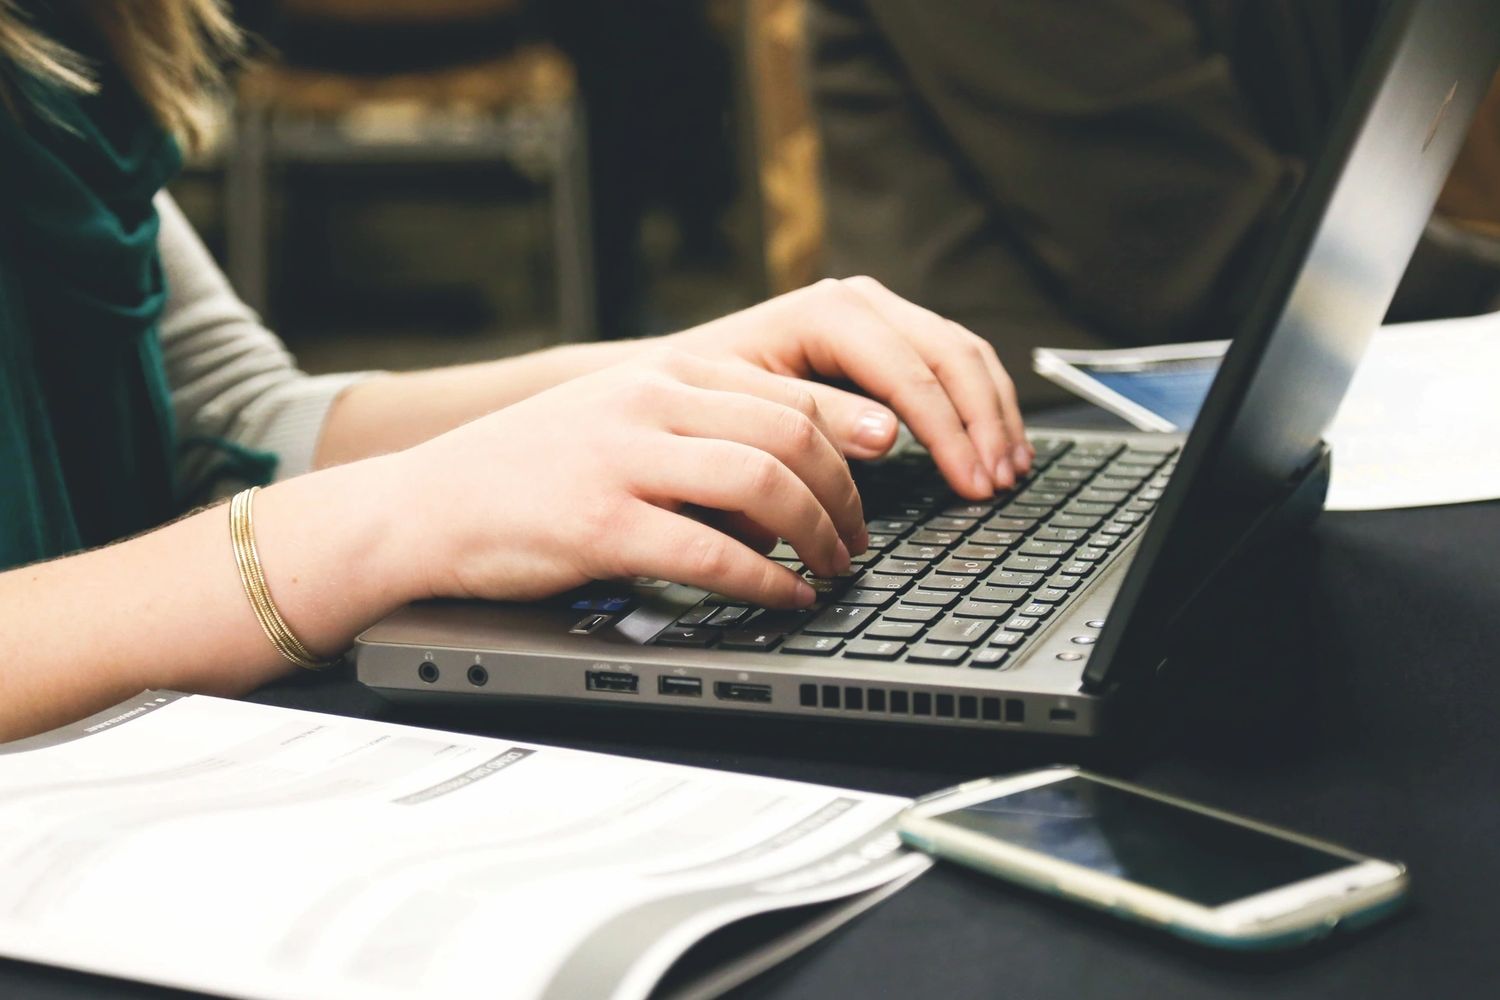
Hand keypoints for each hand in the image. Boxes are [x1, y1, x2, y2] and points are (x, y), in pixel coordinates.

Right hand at [389, 349, 869, 608]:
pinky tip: (785, 597)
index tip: (883, 470)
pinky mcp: (600, 523)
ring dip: (817, 533)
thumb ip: (693, 432)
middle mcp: (648, 402)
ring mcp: (623, 459)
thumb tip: (785, 480)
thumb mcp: (615, 421)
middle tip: (859, 539)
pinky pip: (711, 552)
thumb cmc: (526, 473)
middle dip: (845, 493)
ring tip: (833, 569)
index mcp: (660, 374)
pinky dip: (765, 579)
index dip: (849, 436)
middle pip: (790, 434)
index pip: (786, 392)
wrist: (424, 505)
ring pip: (763, 482)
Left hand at [661, 276, 1030, 498]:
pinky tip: (994, 444)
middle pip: (951, 355)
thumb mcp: (749, 412)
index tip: (973, 483)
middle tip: (999, 484)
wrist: (672, 379)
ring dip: (994, 414)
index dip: (950, 433)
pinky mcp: (886, 336)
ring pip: (963, 354)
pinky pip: (953, 362)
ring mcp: (878, 314)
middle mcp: (860, 302)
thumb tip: (889, 436)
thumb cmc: (700, 400)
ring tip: (1010, 471)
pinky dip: (981, 404)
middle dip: (983, 423)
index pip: (911, 372)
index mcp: (827, 313)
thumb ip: (818, 421)